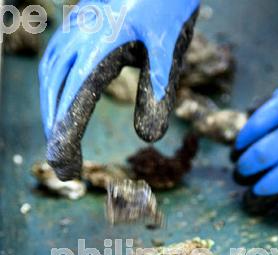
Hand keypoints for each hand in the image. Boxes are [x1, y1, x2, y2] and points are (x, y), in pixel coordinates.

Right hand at [39, 0, 199, 179]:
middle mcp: (82, 33)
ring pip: (51, 68)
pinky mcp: (81, 21)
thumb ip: (159, 86)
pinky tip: (57, 95)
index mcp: (102, 42)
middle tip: (56, 155)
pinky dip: (52, 80)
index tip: (62, 156)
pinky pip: (57, 54)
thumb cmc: (168, 4)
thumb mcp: (168, 46)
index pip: (75, 93)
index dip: (65, 127)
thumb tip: (148, 137)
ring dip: (49, 102)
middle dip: (52, 120)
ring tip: (53, 133)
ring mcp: (78, 25)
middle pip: (55, 83)